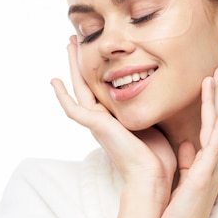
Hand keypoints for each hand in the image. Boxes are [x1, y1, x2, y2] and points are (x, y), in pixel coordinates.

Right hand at [50, 36, 175, 200]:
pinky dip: (62, 96)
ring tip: (68, 45)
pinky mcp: (95, 126)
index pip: (101, 89)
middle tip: (74, 41)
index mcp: (114, 120)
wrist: (152, 177)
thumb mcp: (154, 125)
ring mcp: (96, 123)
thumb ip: (150, 111)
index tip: (96, 53)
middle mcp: (102, 120)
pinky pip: (73, 108)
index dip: (96, 71)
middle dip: (80, 62)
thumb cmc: (157, 158)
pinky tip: (54, 81)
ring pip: (78, 89)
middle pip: (86, 84)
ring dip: (72, 67)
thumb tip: (164, 97)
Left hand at [156, 66, 217, 217]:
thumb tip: (187, 143)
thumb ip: (188, 159)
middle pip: (216, 118)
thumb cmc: (178, 211)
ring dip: (217, 100)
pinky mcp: (204, 174)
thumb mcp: (184, 178)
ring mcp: (210, 165)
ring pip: (215, 125)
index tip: (213, 80)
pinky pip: (214, 146)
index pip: (210, 123)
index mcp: (205, 159)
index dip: (212, 101)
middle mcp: (212, 159)